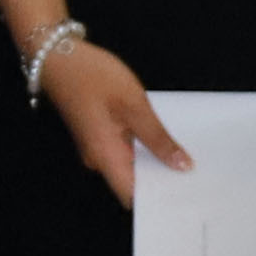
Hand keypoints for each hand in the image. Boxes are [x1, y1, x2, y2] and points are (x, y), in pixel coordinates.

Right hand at [33, 36, 191, 210]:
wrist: (56, 55)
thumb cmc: (93, 77)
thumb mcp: (134, 105)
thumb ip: (158, 138)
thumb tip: (182, 166)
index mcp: (105, 157)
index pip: (133, 196)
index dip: (158, 200)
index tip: (187, 197)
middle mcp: (98, 160)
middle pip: (133, 183)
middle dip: (163, 180)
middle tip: (198, 175)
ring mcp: (97, 148)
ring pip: (131, 166)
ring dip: (155, 162)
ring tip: (189, 157)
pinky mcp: (98, 136)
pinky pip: (125, 151)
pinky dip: (145, 148)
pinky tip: (165, 140)